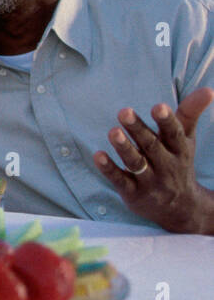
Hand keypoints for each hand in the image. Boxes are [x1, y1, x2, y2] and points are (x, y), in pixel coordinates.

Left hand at [93, 87, 213, 233]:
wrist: (181, 209)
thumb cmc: (178, 163)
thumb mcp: (186, 140)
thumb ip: (190, 114)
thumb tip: (208, 89)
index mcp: (179, 149)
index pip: (174, 134)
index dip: (166, 120)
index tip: (158, 106)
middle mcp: (166, 165)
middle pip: (151, 146)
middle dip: (138, 129)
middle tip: (124, 111)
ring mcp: (150, 181)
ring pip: (136, 163)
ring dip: (124, 148)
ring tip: (112, 132)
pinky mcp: (133, 194)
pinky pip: (120, 180)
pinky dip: (109, 169)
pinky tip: (98, 155)